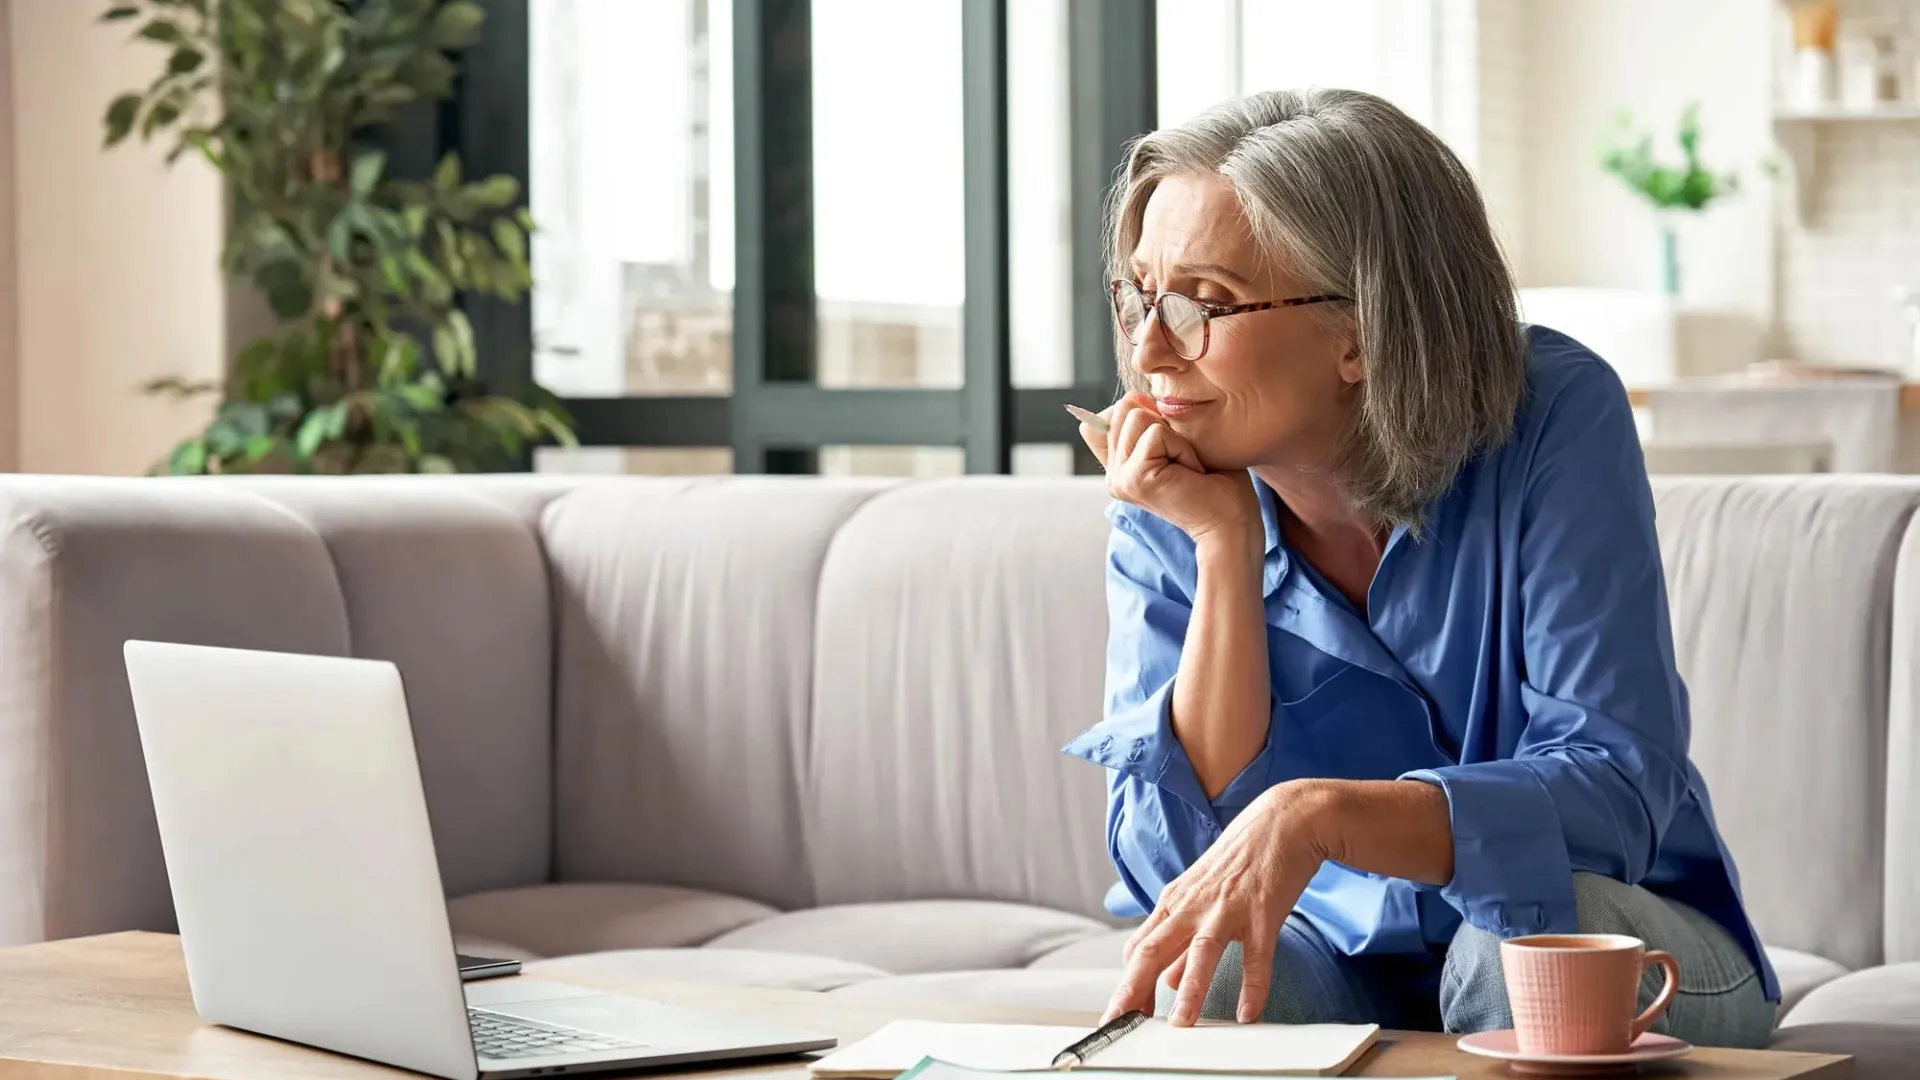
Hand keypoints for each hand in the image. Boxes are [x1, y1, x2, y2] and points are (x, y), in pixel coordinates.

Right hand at [1076, 393, 1257, 544]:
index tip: (1169, 446)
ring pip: (1137, 415)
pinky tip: (1192, 473)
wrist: (1231, 523)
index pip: (1103, 418)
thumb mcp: (1177, 443)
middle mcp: (1113, 475)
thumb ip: (1149, 423)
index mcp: (1119, 468)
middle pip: (1123, 408)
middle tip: (1183, 458)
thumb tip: (1134, 398)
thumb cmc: (1216, 483)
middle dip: (1162, 422)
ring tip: (1187, 466)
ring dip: (1174, 435)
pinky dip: (1183, 447)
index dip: (1139, 414)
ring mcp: (1120, 479)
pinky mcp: (1135, 479)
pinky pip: (1156, 433)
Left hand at [1103, 782, 1334, 1025]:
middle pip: (1153, 950)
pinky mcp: (1262, 912)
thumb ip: (1181, 940)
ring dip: (1189, 990)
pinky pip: (1256, 956)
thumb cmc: (1240, 860)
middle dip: (1133, 989)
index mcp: (1174, 902)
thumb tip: (1165, 980)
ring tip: (1181, 1024)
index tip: (1120, 1014)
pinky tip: (1248, 1013)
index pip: (1138, 948)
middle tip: (1120, 1022)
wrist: (1282, 821)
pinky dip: (1253, 987)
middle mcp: (1193, 906)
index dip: (1127, 983)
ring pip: (1200, 952)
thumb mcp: (1201, 896)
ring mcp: (1227, 908)